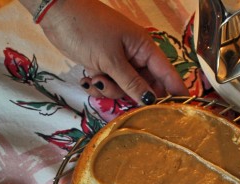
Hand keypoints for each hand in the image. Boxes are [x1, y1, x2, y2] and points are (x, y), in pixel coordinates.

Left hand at [39, 0, 187, 102]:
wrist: (57, 14)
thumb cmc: (87, 29)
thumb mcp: (111, 60)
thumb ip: (132, 83)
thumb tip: (152, 102)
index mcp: (144, 49)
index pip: (167, 74)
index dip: (176, 93)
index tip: (183, 112)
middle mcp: (136, 57)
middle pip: (145, 87)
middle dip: (132, 94)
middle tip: (117, 92)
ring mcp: (120, 63)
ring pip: (125, 90)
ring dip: (110, 89)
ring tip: (95, 78)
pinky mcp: (104, 67)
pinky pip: (110, 86)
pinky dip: (99, 86)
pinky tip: (88, 77)